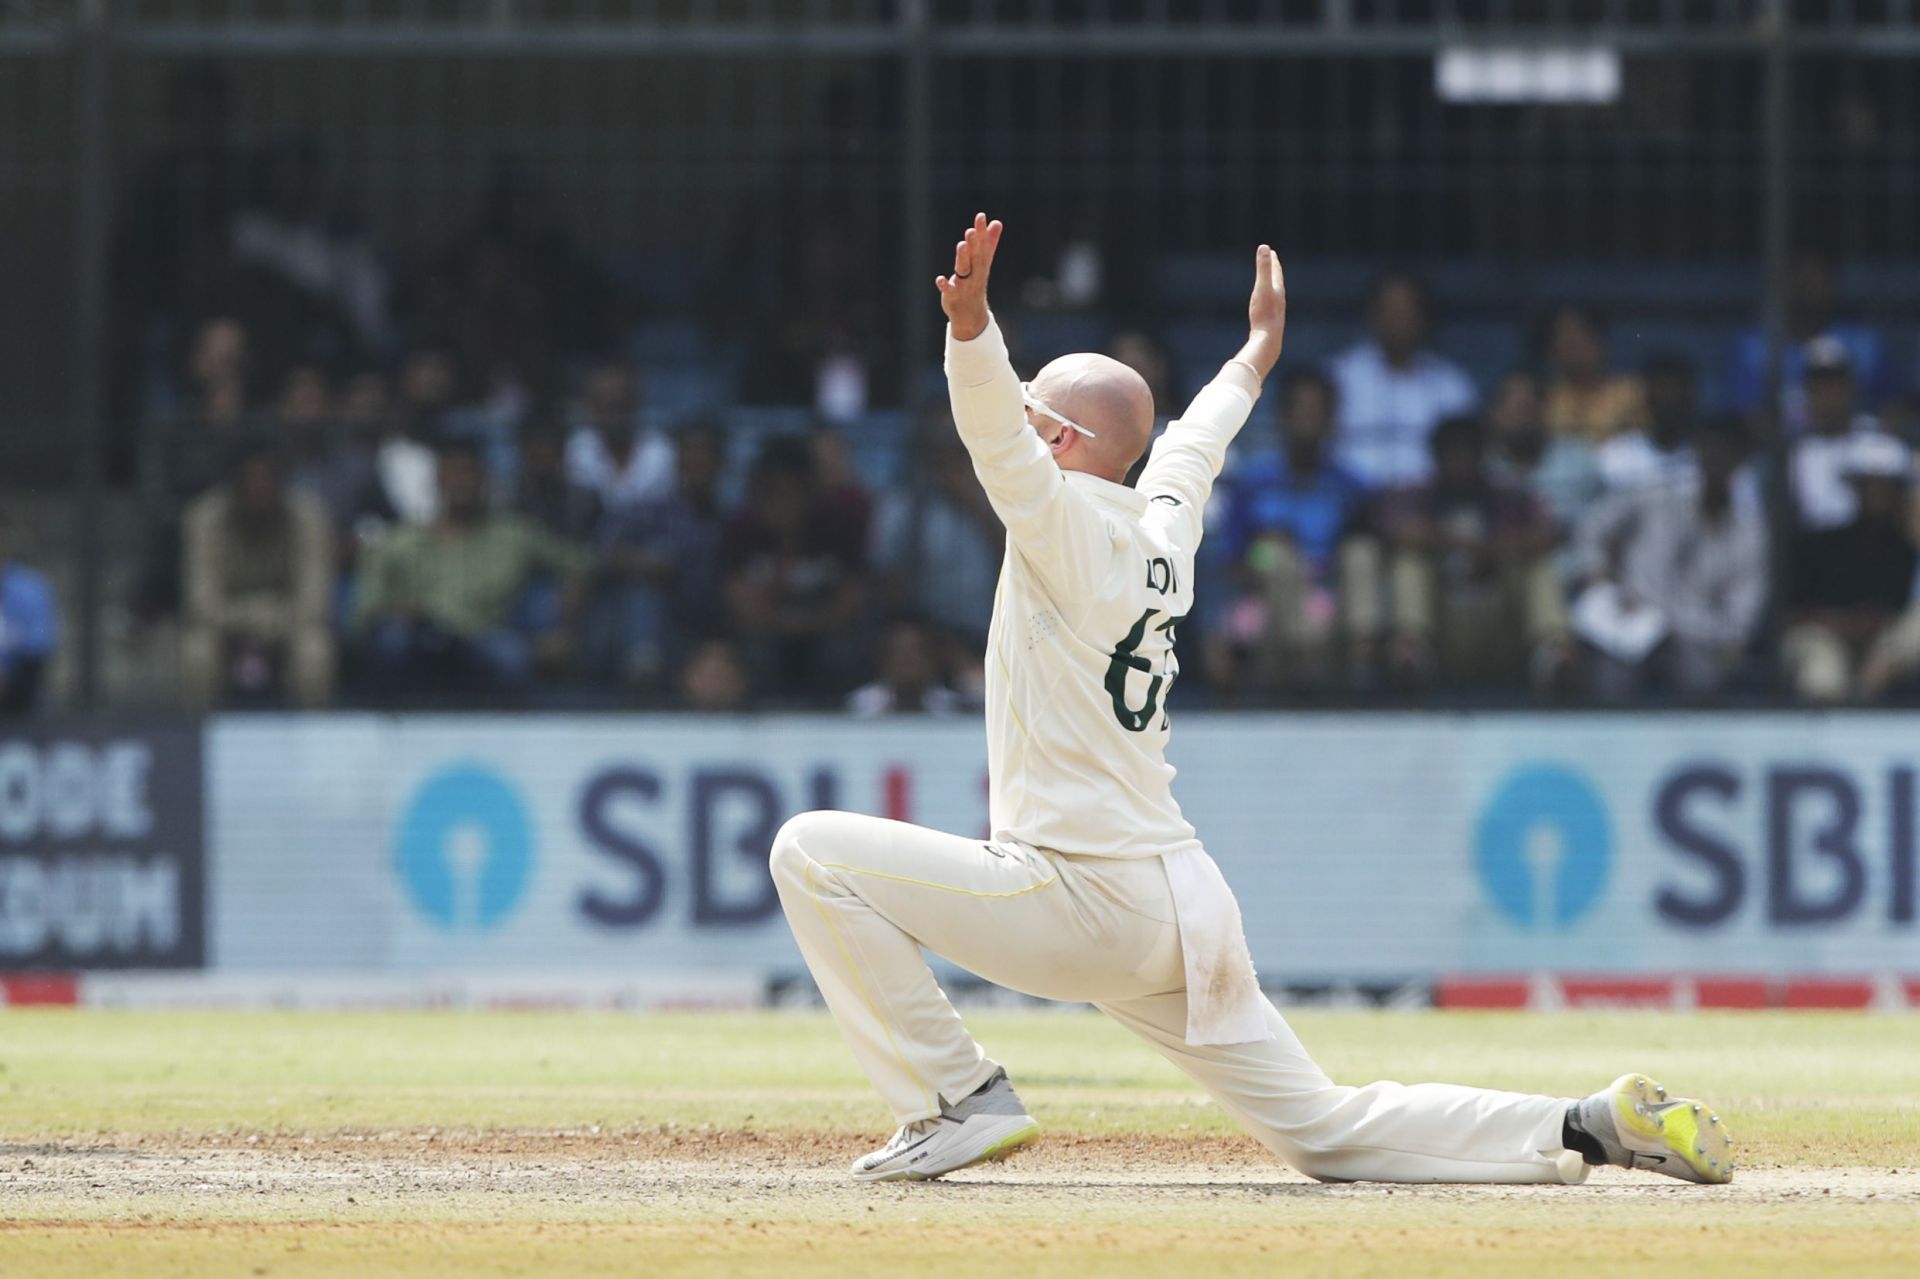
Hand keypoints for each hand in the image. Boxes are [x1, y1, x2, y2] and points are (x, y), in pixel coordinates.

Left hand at [934, 212, 1001, 342]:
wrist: (972, 315)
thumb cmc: (976, 283)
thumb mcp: (984, 263)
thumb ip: (990, 243)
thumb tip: (997, 222)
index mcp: (981, 264)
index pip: (982, 246)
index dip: (982, 232)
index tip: (981, 216)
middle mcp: (974, 273)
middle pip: (975, 257)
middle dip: (974, 243)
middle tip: (971, 230)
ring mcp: (964, 285)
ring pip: (964, 271)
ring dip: (963, 258)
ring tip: (962, 244)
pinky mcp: (953, 297)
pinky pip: (949, 291)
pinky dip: (945, 286)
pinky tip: (940, 279)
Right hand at [1232, 244, 1286, 379]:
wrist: (1268, 339)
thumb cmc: (1264, 313)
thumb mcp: (1262, 287)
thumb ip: (1263, 268)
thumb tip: (1264, 247)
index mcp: (1277, 290)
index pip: (1276, 272)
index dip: (1273, 261)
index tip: (1272, 252)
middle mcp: (1279, 300)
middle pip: (1278, 282)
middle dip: (1275, 271)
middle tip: (1273, 263)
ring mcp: (1276, 312)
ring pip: (1276, 295)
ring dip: (1273, 287)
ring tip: (1271, 284)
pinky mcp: (1271, 322)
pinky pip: (1270, 307)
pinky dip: (1268, 301)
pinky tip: (1266, 307)